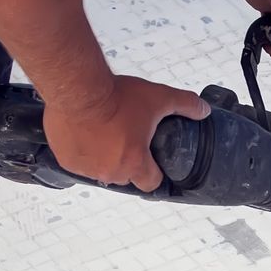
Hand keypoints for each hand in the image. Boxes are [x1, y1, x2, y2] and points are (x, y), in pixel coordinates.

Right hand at [42, 74, 209, 191]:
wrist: (77, 87)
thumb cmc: (115, 96)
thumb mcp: (158, 97)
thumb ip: (184, 105)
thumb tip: (204, 111)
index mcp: (134, 163)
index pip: (150, 183)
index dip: (154, 172)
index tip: (152, 161)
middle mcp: (110, 172)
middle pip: (125, 175)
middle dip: (127, 160)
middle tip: (125, 137)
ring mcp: (86, 168)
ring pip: (100, 170)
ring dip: (103, 157)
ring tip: (104, 133)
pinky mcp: (67, 160)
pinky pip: (78, 162)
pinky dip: (82, 152)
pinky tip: (85, 133)